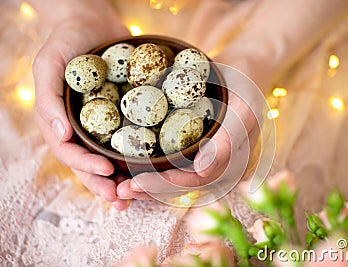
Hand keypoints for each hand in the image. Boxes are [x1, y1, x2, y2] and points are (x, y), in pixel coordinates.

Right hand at [32, 0, 130, 209]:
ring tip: (139, 196)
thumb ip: (49, 100)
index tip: (106, 173)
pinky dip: (141, 154)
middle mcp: (84, 128)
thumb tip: (61, 136)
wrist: (92, 21)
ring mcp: (105, 124)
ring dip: (124, 179)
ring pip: (113, 158)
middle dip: (106, 186)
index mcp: (62, 123)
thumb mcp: (49, 65)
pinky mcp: (125, 114)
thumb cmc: (66, 41)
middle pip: (92, 165)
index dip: (85, 168)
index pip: (70, 153)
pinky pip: (132, 137)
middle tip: (123, 202)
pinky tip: (156, 166)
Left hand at [116, 59, 264, 203]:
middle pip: (178, 184)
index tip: (137, 183)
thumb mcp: (244, 109)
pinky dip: (146, 164)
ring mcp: (201, 156)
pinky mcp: (189, 144)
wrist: (242, 70)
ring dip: (143, 182)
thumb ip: (228, 141)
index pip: (194, 181)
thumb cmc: (246, 86)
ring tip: (115, 184)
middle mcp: (214, 165)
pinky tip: (123, 163)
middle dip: (148, 189)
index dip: (165, 185)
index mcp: (230, 164)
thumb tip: (202, 172)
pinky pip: (167, 158)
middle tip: (118, 190)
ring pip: (170, 176)